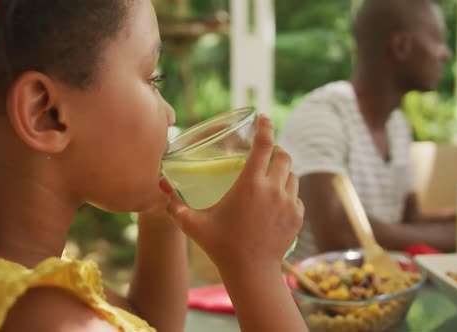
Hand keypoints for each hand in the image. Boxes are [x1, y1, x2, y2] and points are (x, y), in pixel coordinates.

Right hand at [160, 115, 303, 272]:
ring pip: (292, 176)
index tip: (264, 117)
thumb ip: (175, 204)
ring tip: (270, 178)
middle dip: (275, 150)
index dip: (265, 127)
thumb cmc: (221, 246)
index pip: (263, 145)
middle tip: (265, 152)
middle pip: (283, 156)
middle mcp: (274, 189)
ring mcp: (289, 203)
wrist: (252, 273)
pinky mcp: (297, 217)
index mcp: (251, 184)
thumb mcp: (194, 224)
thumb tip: (160, 186)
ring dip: (282, 172)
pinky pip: (296, 197)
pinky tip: (276, 202)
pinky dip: (288, 194)